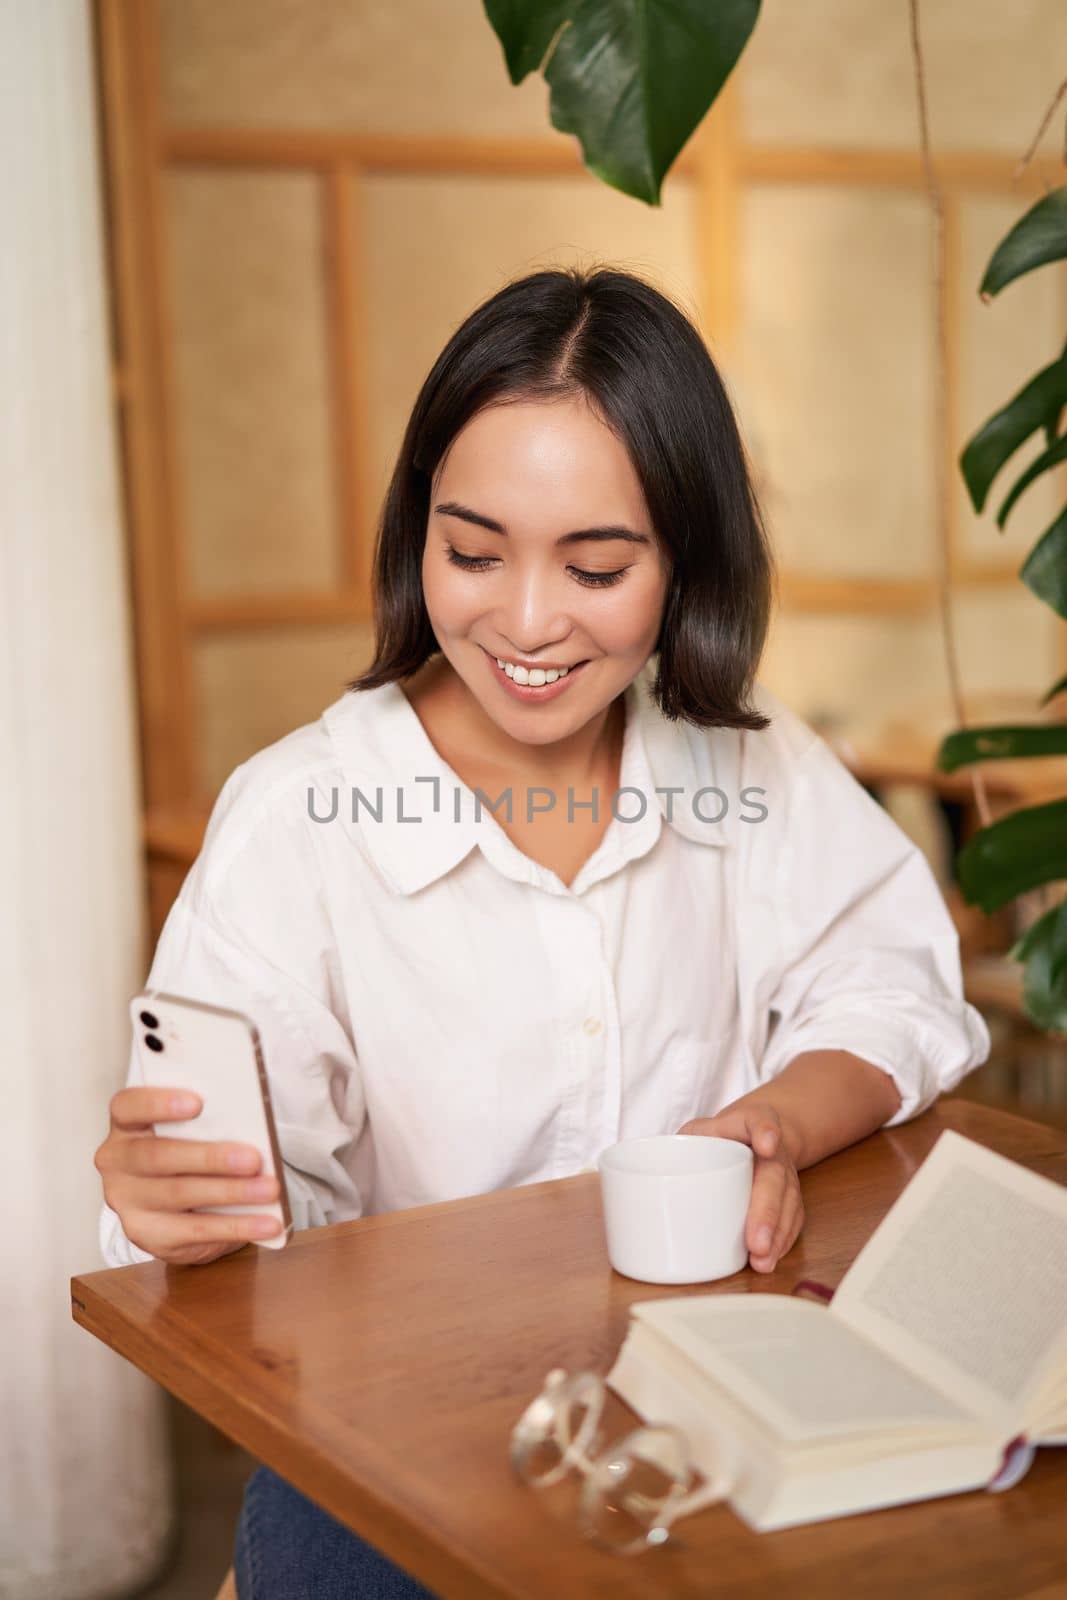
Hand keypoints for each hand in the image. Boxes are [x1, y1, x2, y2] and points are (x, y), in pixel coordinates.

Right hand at [95, 1086, 282, 1264]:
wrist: (180, 1206)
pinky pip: (195, 1231)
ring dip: (230, 1192)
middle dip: (210, 1158)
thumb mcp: (193, 1130)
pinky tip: (265, 1223)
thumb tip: (250, 1122)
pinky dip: (236, 1226)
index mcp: (126, 1125)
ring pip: (179, 1195)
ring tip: (268, 1190)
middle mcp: (117, 1163)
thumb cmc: (191, 1150)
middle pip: (158, 1156)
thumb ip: (208, 1121)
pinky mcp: (148, 1235)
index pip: (128, 1107)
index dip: (158, 1103)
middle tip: (253, 1159)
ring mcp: (127, 1202)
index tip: (198, 1103)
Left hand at [676, 1105, 803, 1272]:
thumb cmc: (717, 1135)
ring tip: (762, 1259)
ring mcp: (785, 1174)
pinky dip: (782, 1242)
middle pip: (774, 1176)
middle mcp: (773, 1150)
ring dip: (777, 1235)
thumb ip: (676, 1147)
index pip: (759, 1120)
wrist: (756, 1134)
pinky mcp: (789, 1197)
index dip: (764, 1130)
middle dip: (767, 1210)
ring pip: (789, 1203)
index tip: (766, 1143)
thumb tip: (641, 1184)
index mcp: (748, 1123)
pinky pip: (793, 1220)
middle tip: (756, 1242)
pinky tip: (769, 1260)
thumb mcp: (697, 1129)